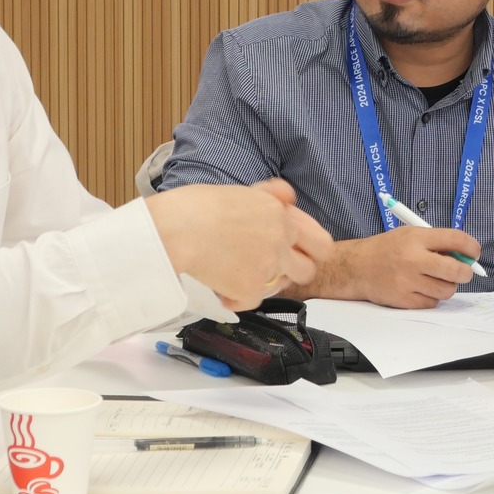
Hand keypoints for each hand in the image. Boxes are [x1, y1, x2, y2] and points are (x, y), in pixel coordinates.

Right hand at [146, 179, 328, 305]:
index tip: (295, 253)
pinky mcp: (250, 290)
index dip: (307, 250)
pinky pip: (253, 301)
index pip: (320, 242)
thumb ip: (270, 196)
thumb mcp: (240, 192)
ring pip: (280, 287)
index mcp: (280, 215)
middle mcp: (280, 241)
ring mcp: (268, 267)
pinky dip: (237, 297)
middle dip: (292, 271)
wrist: (173, 231)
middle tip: (269, 268)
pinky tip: (221, 285)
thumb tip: (289, 196)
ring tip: (238, 272)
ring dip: (264, 283)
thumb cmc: (196, 207)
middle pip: (307, 270)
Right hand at [305, 226, 482, 308]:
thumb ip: (437, 242)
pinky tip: (421, 288)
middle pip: (456, 270)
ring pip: (447, 290)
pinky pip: (432, 302)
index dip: (471, 247)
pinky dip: (432, 297)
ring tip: (437, 279)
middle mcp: (413, 259)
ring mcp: (408, 282)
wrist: (356, 267)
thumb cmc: (388, 249)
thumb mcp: (411, 235)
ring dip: (448, 285)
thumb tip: (466, 256)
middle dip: (465, 272)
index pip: (456, 240)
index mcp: (417, 238)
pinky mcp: (404, 300)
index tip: (474, 253)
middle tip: (463, 271)